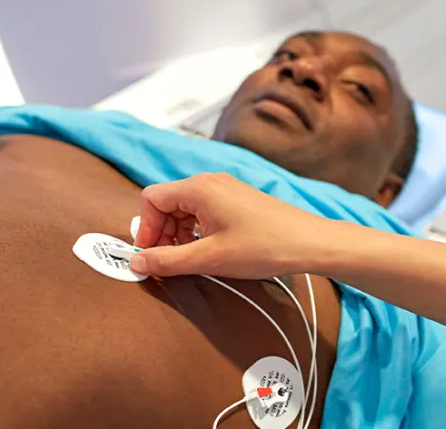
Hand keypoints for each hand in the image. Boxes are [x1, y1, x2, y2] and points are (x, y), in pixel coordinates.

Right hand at [130, 173, 330, 278]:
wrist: (310, 242)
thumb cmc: (263, 247)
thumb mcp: (209, 258)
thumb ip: (168, 261)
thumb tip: (136, 262)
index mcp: (199, 188)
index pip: (151, 198)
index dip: (145, 228)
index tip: (150, 256)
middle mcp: (211, 182)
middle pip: (167, 202)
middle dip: (161, 232)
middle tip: (166, 263)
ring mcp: (226, 190)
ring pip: (185, 208)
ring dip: (179, 234)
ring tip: (188, 259)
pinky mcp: (238, 201)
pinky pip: (204, 210)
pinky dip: (197, 230)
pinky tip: (207, 251)